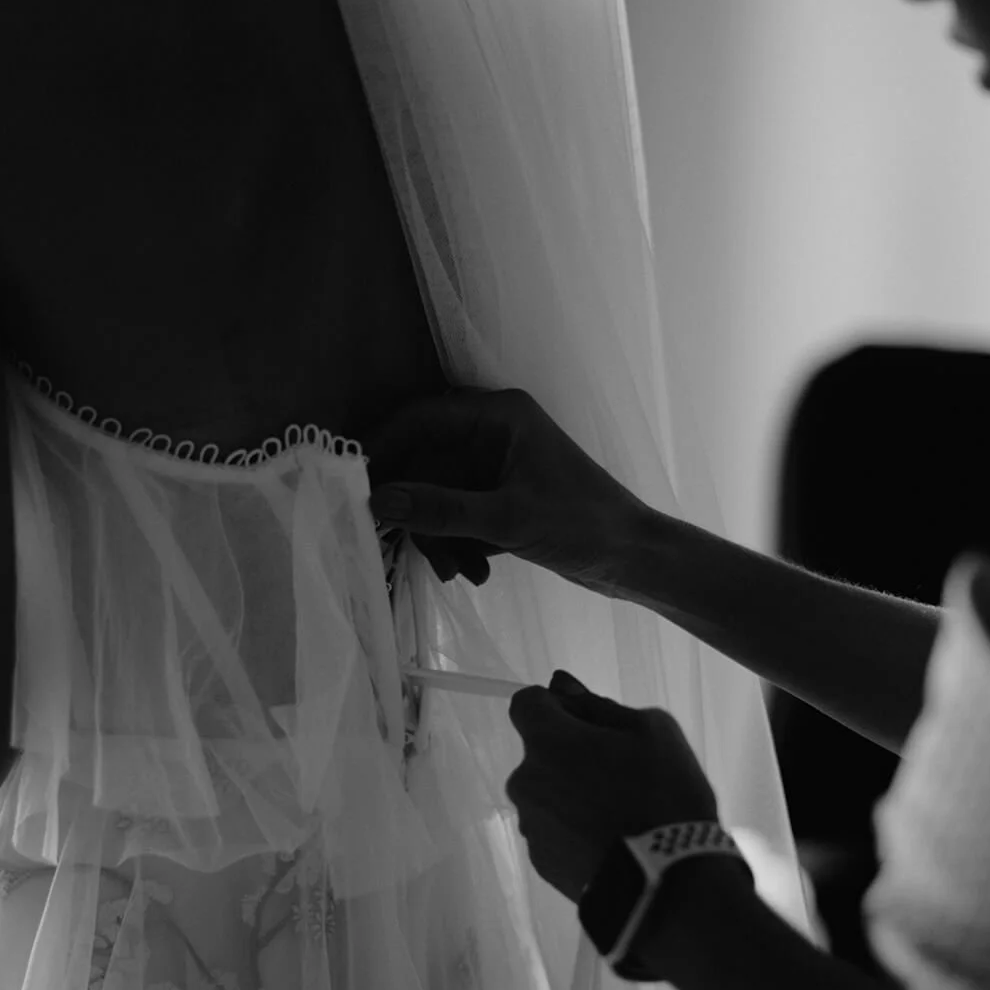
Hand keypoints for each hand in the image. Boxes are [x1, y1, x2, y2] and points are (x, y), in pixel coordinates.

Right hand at [364, 387, 649, 590]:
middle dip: (422, 515)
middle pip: (426, 466)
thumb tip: (379, 500)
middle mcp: (494, 433)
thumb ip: (441, 509)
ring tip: (460, 573)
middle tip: (422, 552)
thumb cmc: (582, 524)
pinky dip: (458, 545)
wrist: (634, 559)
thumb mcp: (507, 519)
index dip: (385, 447)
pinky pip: (457, 515)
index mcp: (500, 416)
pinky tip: (476, 573)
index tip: (354, 483)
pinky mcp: (500, 497)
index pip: (423, 418)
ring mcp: (496, 467)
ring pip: (438, 496)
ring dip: (441, 538)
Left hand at [505, 670, 719, 901]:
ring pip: (546, 796)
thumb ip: (599, 706)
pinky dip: (573, 832)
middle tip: (618, 776)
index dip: (555, 707)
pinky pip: (554, 833)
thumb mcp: (653, 731)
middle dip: (568, 757)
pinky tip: (610, 846)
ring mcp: (530, 827)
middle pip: (538, 755)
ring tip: (618, 818)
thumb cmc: (664, 797)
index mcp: (546, 742)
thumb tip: (562, 687)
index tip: (588, 724)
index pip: (526, 703)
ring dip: (570, 797)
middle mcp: (525, 782)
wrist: (665, 886)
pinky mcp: (541, 865)